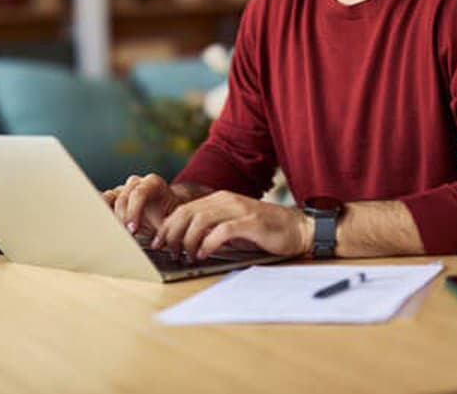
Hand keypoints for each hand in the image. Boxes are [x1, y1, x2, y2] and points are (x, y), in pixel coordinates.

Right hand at [101, 173, 183, 235]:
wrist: (166, 213)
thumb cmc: (168, 216)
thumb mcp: (169, 222)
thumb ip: (163, 228)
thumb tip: (158, 241)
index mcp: (152, 183)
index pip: (139, 193)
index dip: (134, 211)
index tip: (133, 229)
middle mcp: (136, 184)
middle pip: (123, 197)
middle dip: (122, 218)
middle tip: (123, 234)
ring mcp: (123, 190)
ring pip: (109, 197)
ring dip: (109, 215)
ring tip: (110, 230)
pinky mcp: (113, 199)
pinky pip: (102, 201)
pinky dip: (98, 211)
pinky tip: (97, 223)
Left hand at [152, 191, 313, 260]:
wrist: (298, 229)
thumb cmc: (264, 232)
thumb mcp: (233, 228)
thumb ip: (212, 230)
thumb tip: (185, 243)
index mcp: (219, 199)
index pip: (184, 209)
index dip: (168, 226)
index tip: (158, 243)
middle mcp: (226, 200)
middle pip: (187, 213)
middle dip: (172, 234)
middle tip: (167, 251)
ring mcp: (239, 209)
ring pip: (200, 220)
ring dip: (188, 240)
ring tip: (185, 256)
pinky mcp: (251, 223)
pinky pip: (222, 231)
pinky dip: (208, 244)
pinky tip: (203, 254)